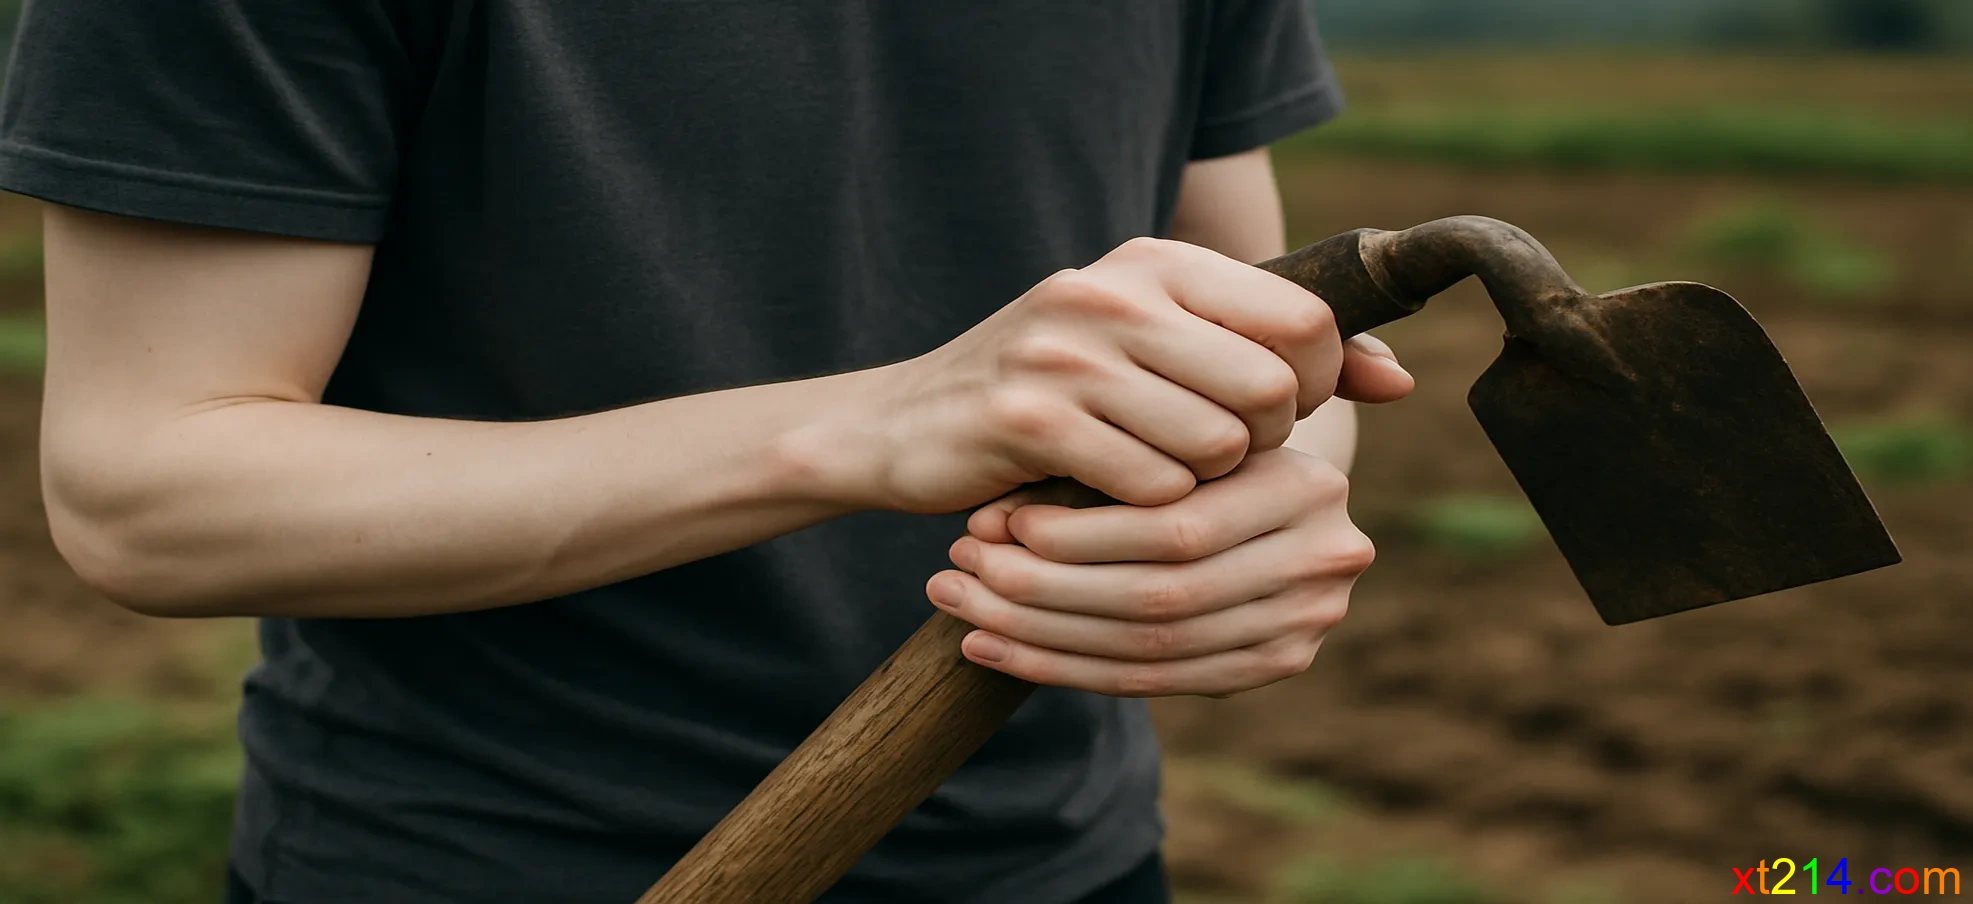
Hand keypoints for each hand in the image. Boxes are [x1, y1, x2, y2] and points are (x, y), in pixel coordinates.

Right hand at [851, 237, 1411, 513]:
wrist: (903, 425)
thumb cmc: (1052, 394)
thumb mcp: (1157, 347)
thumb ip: (1269, 350)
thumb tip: (1395, 379)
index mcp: (1156, 260)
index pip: (1305, 318)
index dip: (1312, 386)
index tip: (1268, 417)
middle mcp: (1115, 289)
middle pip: (1271, 387)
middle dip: (1259, 446)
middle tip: (1206, 461)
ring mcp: (1068, 351)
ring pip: (1214, 445)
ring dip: (1196, 486)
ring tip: (1146, 477)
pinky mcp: (1030, 418)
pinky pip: (1148, 487)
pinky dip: (1140, 511)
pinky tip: (1097, 496)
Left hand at [924, 448, 1373, 697]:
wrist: (1270, 482)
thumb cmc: (1193, 442)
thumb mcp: (1168, 432)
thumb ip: (1106, 463)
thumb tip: (992, 523)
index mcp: (1305, 484)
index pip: (1174, 528)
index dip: (1076, 536)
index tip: (990, 523)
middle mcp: (1324, 558)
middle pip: (1161, 596)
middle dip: (1045, 588)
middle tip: (957, 568)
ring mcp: (1309, 621)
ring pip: (1152, 647)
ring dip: (1041, 635)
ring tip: (961, 606)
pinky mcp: (1280, 664)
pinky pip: (1157, 681)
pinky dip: (1064, 668)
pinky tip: (992, 649)